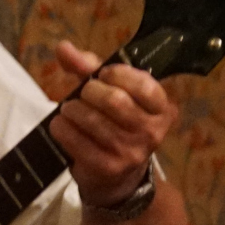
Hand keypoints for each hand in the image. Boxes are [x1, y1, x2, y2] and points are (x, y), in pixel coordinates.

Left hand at [48, 40, 178, 206]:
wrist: (115, 178)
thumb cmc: (114, 124)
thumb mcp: (110, 92)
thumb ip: (89, 67)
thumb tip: (62, 46)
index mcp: (162, 109)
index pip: (143, 84)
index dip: (117, 74)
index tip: (102, 75)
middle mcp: (152, 132)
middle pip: (115, 100)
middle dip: (90, 91)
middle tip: (83, 95)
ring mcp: (130, 152)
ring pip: (92, 120)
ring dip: (72, 110)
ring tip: (69, 110)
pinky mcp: (107, 167)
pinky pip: (76, 140)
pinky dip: (62, 128)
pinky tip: (62, 125)